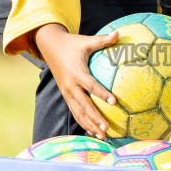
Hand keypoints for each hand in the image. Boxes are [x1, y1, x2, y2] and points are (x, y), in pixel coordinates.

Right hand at [34, 23, 120, 138]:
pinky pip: (75, 112)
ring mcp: (67, 93)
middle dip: (95, 118)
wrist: (51, 47)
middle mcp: (71, 86)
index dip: (102, 94)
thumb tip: (119, 33)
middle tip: (107, 128)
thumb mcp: (86, 41)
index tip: (114, 102)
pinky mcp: (66, 96)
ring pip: (78, 113)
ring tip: (102, 136)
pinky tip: (93, 132)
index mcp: (77, 73)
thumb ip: (103, 40)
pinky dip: (83, 122)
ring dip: (90, 125)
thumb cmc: (73, 44)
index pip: (91, 85)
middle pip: (84, 105)